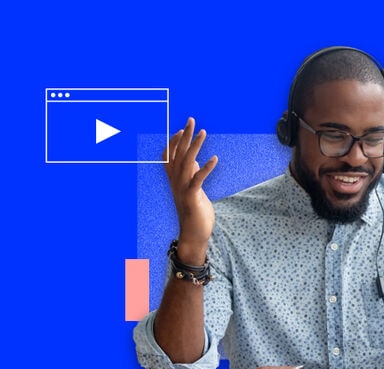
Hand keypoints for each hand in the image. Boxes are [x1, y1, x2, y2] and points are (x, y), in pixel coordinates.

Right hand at [164, 117, 217, 263]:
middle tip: (192, 120)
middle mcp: (175, 182)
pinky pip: (197, 179)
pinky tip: (214, 159)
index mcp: (174, 180)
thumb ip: (192, 175)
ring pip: (187, 162)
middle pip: (178, 154)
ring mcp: (182, 189)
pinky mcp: (192, 197)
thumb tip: (195, 160)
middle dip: (185, 136)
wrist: (194, 234)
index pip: (169, 156)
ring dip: (195, 146)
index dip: (174, 142)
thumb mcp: (194, 189)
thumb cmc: (195, 211)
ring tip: (204, 132)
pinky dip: (205, 168)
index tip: (182, 128)